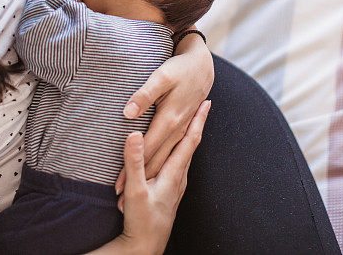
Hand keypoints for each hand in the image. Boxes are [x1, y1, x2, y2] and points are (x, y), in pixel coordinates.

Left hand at [114, 33, 212, 194]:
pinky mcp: (184, 126)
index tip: (117, 187)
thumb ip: (145, 95)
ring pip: (165, 159)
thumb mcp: (162, 77)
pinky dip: (162, 165)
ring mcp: (182, 129)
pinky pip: (172, 152)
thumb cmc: (180, 68)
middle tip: (120, 202)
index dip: (131, 169)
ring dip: (150, 177)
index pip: (146, 150)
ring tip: (134, 195)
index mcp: (170, 119)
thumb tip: (128, 113)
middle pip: (156, 160)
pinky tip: (155, 174)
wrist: (203, 65)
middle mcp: (177, 128)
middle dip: (139, 181)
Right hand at [114, 101, 210, 254]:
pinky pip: (179, 164)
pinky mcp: (170, 192)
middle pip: (192, 145)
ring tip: (193, 121)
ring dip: (190, 136)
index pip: (190, 140)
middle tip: (202, 104)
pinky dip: (182, 150)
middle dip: (197, 123)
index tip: (207, 102)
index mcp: (174, 173)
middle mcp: (180, 178)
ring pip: (186, 155)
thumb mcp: (135, 191)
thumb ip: (135, 162)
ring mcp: (176, 186)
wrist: (145, 247)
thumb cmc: (142, 221)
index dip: (199, 120)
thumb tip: (135, 134)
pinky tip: (177, 152)